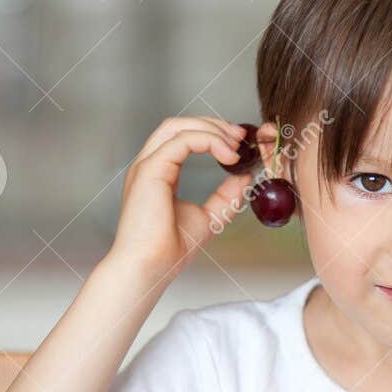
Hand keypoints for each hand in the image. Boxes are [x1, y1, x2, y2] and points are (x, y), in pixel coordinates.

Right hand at [106, 116, 255, 280]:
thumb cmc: (169, 250)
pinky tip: (227, 156)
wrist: (151, 267)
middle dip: (212, 124)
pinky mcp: (150, 170)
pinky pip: (181, 141)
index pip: (183, 138)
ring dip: (210, 129)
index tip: (238, 142)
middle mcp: (149, 165)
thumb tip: (245, 176)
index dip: (211, 134)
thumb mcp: (210, 217)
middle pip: (179, 125)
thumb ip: (226, 196)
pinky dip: (207, 141)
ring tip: (235, 144)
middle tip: (241, 135)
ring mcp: (146, 165)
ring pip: (177, 127)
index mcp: (159, 174)